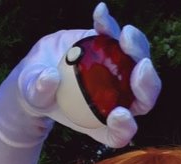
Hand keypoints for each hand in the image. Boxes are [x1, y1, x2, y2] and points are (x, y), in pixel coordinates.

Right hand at [19, 4, 160, 148]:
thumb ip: (40, 92)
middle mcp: (119, 99)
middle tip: (140, 67)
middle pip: (144, 97)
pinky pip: (117, 36)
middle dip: (147, 83)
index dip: (124, 127)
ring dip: (137, 47)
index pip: (120, 132)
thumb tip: (50, 78)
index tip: (117, 114)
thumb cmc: (37, 93)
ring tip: (123, 35)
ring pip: (139, 62)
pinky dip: (110, 25)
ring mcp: (119, 72)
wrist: (39, 70)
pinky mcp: (112, 47)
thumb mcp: (32, 96)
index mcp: (103, 123)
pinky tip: (99, 14)